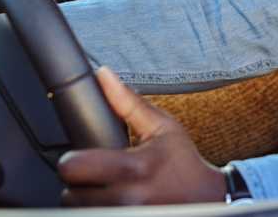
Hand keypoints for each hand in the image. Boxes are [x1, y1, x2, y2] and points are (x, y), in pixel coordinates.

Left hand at [58, 67, 225, 205]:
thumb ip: (128, 102)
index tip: (81, 158)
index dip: (72, 160)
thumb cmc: (184, 163)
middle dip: (79, 183)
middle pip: (70, 194)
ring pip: (79, 211)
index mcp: (134, 167)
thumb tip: (103, 75)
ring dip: (86, 201)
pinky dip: (97, 210)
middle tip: (95, 175)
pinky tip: (112, 201)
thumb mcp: (162, 127)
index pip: (74, 167)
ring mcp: (127, 216)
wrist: (207, 199)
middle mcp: (128, 198)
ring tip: (105, 190)